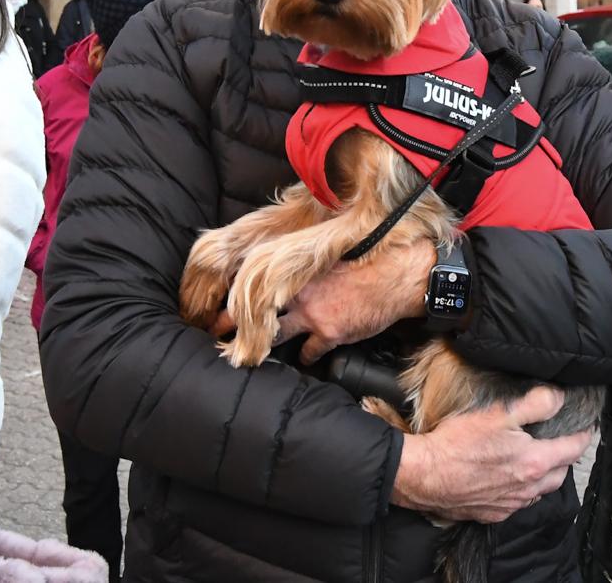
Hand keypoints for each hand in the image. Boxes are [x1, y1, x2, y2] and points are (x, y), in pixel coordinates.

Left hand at [210, 240, 434, 364]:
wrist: (396, 276)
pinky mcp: (330, 335)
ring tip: (249, 355)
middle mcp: (298, 295)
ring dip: (264, 346)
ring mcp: (312, 317)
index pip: (253, 285)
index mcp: (296, 272)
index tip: (215, 305)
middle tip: (215, 336)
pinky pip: (308, 353)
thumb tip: (290, 265)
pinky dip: (305, 356)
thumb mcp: (329, 254)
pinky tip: (303, 357)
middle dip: (233, 327)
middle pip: (256, 314)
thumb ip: (305, 263)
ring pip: (277, 337)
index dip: (232, 296)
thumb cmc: (366, 258)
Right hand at [391, 386, 590, 523]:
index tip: (589, 428)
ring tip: (540, 462)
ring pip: (539, 492)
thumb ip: (536, 403)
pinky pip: (516, 503)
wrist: (424, 475)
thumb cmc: (459, 443)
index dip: (583, 436)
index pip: (571, 449)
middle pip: (559, 474)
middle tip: (565, 443)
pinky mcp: (491, 513)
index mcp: (534, 462)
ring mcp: (509, 504)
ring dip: (544, 477)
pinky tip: (511, 481)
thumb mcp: (500, 413)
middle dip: (566, 458)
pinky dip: (522, 491)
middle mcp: (527, 488)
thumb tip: (560, 397)